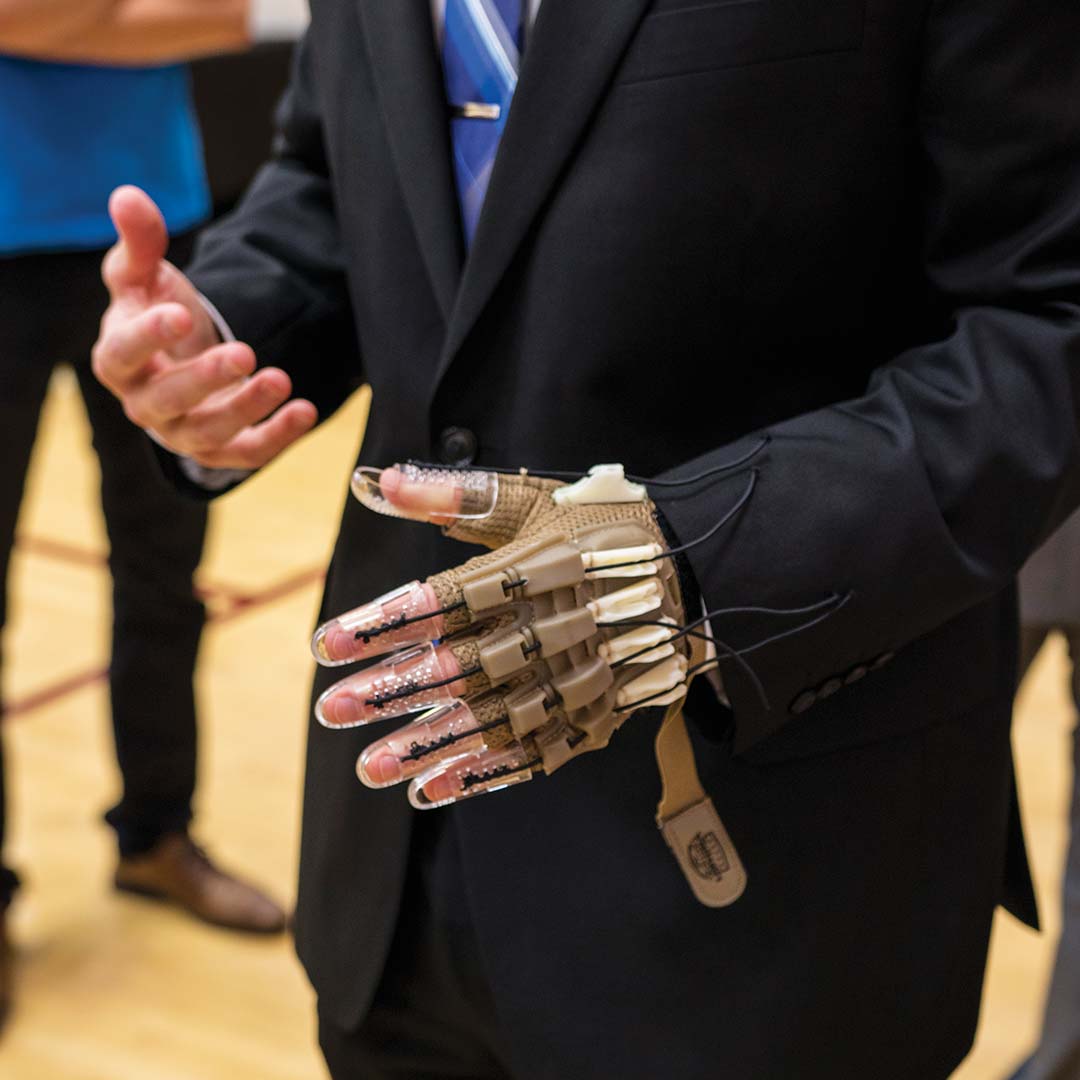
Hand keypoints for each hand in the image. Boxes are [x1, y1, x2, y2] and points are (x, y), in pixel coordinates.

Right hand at [92, 186, 316, 469]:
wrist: (185, 359)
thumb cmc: (157, 313)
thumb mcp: (146, 276)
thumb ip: (140, 240)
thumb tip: (127, 196)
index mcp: (118, 359)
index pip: (123, 353)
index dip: (149, 337)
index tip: (183, 315)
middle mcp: (145, 403)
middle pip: (167, 400)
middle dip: (205, 378)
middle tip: (244, 353)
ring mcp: (182, 432)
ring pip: (207, 433)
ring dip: (246, 409)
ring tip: (282, 379)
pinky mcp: (221, 451)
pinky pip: (246, 455)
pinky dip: (277, 437)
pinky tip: (305, 411)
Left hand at [311, 464, 701, 808]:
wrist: (697, 574)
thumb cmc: (601, 530)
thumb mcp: (536, 500)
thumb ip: (457, 494)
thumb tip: (378, 480)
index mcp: (542, 568)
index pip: (455, 600)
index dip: (391, 623)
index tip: (329, 644)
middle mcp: (562, 625)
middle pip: (471, 664)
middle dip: (398, 690)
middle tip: (333, 711)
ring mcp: (585, 676)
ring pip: (501, 716)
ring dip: (434, 744)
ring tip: (372, 768)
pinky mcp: (600, 712)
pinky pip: (543, 749)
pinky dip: (489, 773)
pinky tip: (435, 789)